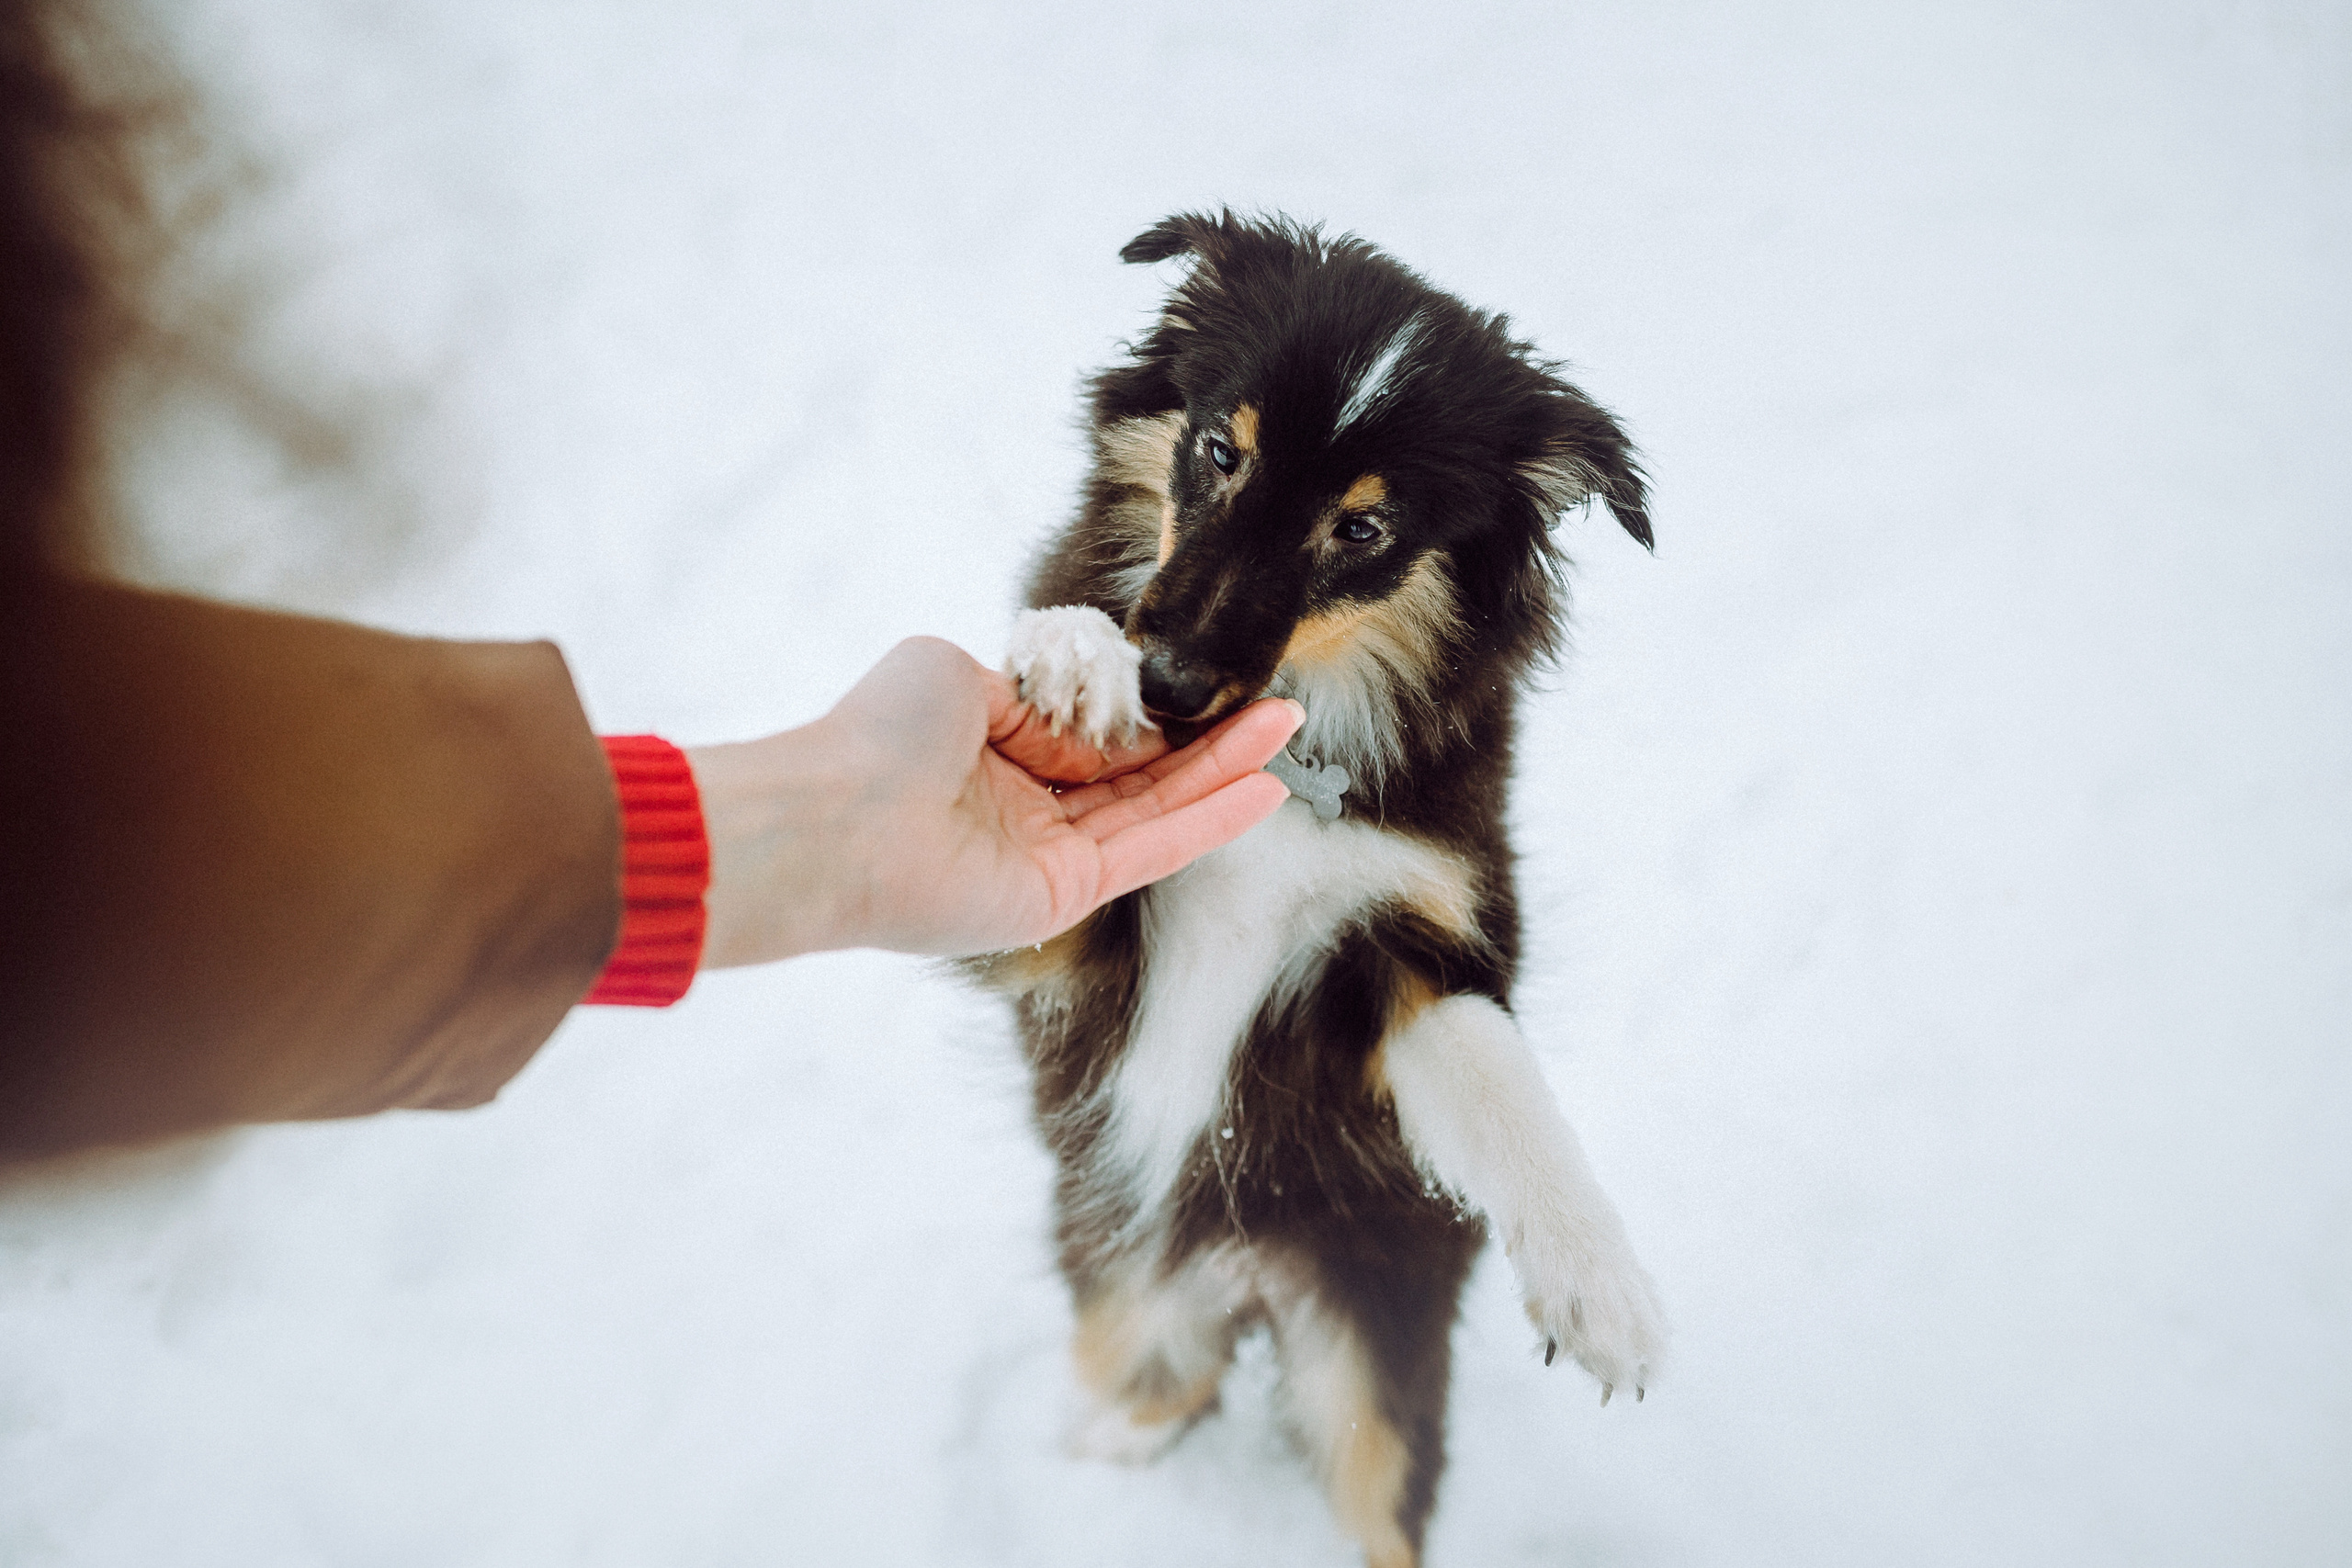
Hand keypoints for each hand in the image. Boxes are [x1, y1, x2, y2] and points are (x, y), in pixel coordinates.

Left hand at [686, 636, 1300, 963]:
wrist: (835, 819)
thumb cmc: (878, 736)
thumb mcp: (960, 675)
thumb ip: (1037, 693)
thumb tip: (1097, 720)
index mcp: (990, 754)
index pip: (1092, 735)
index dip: (1153, 711)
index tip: (1209, 683)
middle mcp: (1022, 809)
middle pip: (1137, 774)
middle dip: (1208, 740)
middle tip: (1275, 708)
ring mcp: (1045, 857)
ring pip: (1155, 810)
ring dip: (1223, 773)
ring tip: (1285, 735)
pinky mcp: (1061, 895)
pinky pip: (1149, 850)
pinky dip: (1208, 821)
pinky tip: (1261, 790)